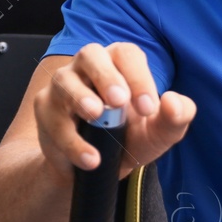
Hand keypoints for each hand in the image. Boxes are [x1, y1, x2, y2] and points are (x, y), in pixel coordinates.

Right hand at [35, 42, 195, 173]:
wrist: (95, 167)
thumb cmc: (130, 138)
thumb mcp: (159, 133)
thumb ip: (176, 117)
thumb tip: (173, 100)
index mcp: (119, 63)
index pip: (127, 55)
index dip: (138, 77)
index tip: (148, 109)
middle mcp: (88, 66)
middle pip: (91, 54)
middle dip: (105, 76)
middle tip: (119, 101)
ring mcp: (63, 85)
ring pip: (64, 82)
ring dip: (80, 98)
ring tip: (96, 116)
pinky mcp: (45, 109)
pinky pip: (53, 120)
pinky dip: (72, 141)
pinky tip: (91, 159)